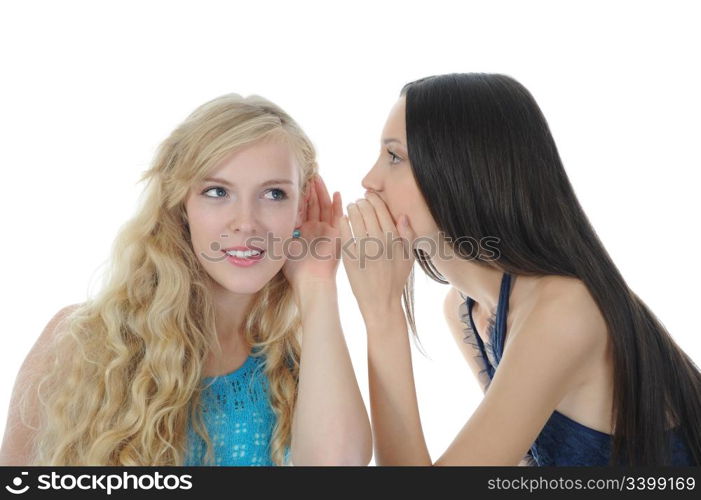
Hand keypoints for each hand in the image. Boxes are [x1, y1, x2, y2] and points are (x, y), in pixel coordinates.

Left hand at [282, 174, 342, 291]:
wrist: (311, 280)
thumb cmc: (295, 268)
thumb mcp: (283, 245)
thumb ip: (279, 231)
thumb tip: (265, 219)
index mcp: (303, 232)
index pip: (303, 209)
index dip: (301, 196)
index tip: (297, 182)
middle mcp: (315, 229)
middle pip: (315, 205)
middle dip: (312, 190)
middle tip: (309, 175)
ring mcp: (327, 231)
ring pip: (325, 207)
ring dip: (322, 192)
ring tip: (318, 178)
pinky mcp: (336, 234)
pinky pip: (337, 216)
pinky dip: (337, 205)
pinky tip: (336, 193)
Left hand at [340, 192, 415, 319]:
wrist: (380, 302)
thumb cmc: (395, 280)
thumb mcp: (408, 258)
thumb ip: (408, 235)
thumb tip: (402, 215)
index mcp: (394, 239)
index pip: (381, 209)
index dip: (374, 199)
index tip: (370, 198)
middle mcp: (379, 241)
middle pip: (367, 210)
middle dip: (362, 202)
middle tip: (359, 202)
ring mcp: (364, 248)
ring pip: (355, 217)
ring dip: (352, 209)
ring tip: (352, 208)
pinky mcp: (350, 256)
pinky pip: (344, 231)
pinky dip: (343, 222)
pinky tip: (344, 220)